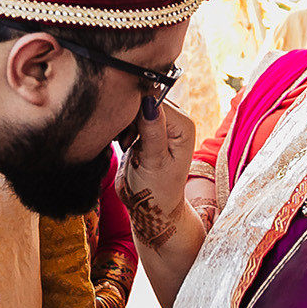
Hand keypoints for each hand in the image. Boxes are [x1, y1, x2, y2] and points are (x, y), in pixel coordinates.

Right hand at [121, 100, 196, 246]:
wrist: (151, 208)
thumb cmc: (157, 191)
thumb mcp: (154, 163)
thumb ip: (152, 132)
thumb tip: (148, 101)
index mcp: (183, 124)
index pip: (153, 100)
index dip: (135, 113)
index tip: (129, 138)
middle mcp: (176, 119)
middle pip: (142, 100)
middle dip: (129, 118)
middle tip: (128, 144)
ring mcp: (162, 123)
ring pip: (133, 107)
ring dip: (124, 124)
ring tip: (128, 146)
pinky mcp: (148, 128)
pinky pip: (130, 117)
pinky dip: (123, 128)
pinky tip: (126, 144)